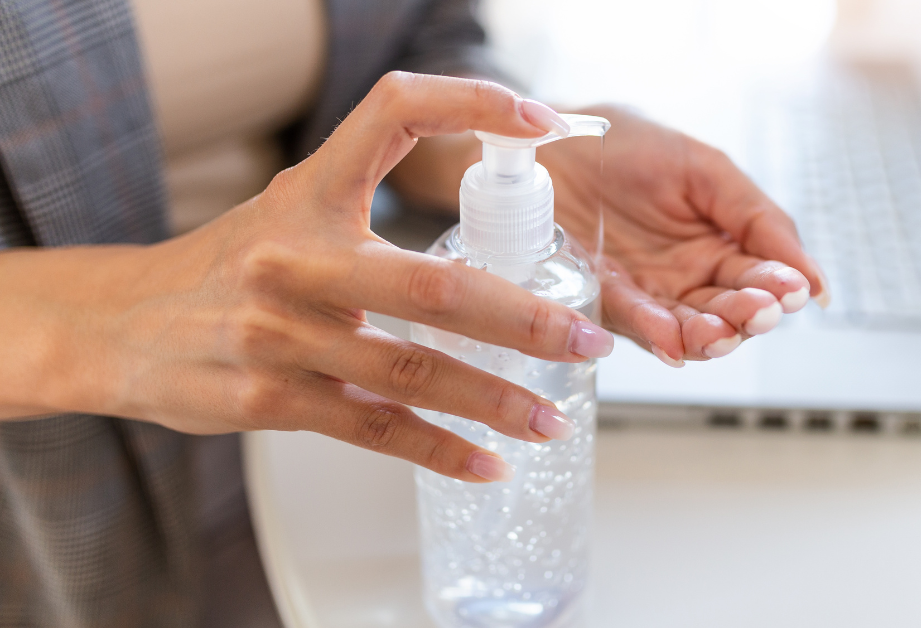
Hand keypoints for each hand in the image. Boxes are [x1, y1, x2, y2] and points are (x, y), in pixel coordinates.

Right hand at [0, 74, 613, 481]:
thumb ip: (371, 213)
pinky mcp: (270, 400)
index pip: (393, 117)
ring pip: (412, 372)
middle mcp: (296, 260)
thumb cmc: (225, 265)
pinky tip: (486, 463)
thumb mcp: (292, 213)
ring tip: (552, 416)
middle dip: (523, 319)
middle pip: (432, 287)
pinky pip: (374, 430)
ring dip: (495, 399)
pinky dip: (439, 451)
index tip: (539, 120)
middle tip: (586, 340)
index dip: (469, 106)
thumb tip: (482, 239)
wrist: (121, 325)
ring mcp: (281, 336)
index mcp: (310, 195)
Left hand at [539, 106, 829, 365]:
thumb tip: (815, 280)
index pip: (761, 278)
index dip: (778, 287)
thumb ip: (760, 220)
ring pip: (687, 328)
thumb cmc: (631, 146)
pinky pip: (632, 320)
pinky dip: (653, 332)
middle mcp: (689, 278)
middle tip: (759, 310)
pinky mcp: (603, 297)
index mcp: (721, 246)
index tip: (792, 292)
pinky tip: (672, 339)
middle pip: (729, 311)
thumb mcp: (706, 170)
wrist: (556, 139)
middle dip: (747, 315)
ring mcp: (648, 293)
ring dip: (706, 335)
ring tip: (719, 332)